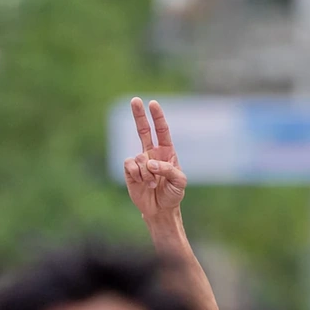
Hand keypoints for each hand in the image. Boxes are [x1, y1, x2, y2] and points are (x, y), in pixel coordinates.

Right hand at [123, 98, 186, 221]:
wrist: (160, 209)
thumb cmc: (173, 194)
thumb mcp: (179, 182)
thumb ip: (168, 170)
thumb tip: (150, 163)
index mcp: (166, 152)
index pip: (161, 130)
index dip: (157, 117)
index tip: (153, 103)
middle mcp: (152, 153)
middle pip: (143, 130)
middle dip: (139, 115)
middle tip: (135, 99)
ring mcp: (140, 162)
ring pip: (139, 157)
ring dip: (147, 173)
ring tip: (152, 184)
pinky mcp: (130, 171)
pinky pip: (130, 165)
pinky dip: (137, 175)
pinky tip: (142, 183)